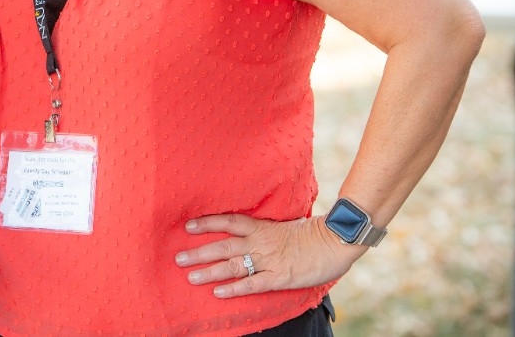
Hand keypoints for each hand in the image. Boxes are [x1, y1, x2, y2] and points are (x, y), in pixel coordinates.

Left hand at [174, 212, 361, 298]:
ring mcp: (269, 260)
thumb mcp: (285, 225)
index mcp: (262, 227)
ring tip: (191, 276)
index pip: (230, 221)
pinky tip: (218, 292)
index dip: (208, 223)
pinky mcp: (279, 277)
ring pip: (233, 266)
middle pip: (224, 246)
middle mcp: (261, 242)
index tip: (188, 226)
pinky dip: (235, 288)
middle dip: (200, 252)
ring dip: (210, 271)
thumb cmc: (312, 233)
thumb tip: (250, 231)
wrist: (335, 241)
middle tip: (178, 258)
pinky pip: (253, 284)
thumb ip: (266, 230)